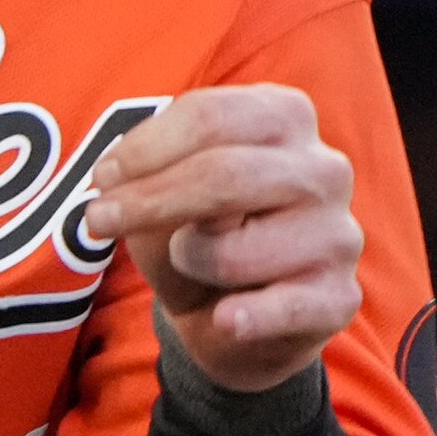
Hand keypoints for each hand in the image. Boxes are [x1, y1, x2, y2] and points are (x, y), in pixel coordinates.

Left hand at [82, 83, 361, 393]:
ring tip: (194, 265)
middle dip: (149, 200)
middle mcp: (324, 168)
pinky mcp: (339, 297)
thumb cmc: (196, 235)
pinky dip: (244, 318)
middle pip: (225, 173)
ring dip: (190, 263)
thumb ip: (157, 183)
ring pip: (235, 251)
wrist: (232, 315)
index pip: (210, 117)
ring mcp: (339, 234)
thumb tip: (137, 193)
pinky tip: (225, 318)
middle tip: (97, 219)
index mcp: (284, 118)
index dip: (145, 148)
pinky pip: (283, 308)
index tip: (101, 177)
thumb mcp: (163, 197)